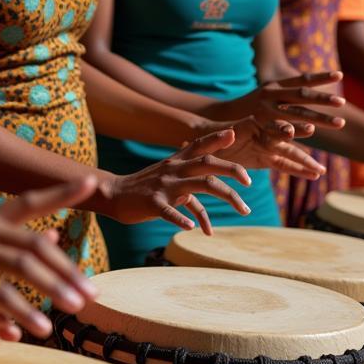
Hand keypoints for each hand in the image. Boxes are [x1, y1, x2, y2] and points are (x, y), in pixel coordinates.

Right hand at [0, 178, 98, 345]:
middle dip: (68, 269)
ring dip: (53, 289)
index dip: (62, 192)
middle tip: (93, 292)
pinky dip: (21, 312)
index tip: (92, 182)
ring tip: (75, 310)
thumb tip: (47, 242)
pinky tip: (36, 329)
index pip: (31, 201)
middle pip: (37, 245)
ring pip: (25, 267)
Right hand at [104, 129, 251, 234]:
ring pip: (200, 185)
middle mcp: (173, 169)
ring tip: (244, 210)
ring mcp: (164, 186)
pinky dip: (184, 219)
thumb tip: (217, 186)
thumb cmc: (145, 188)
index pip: (199, 145)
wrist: (113, 194)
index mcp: (176, 161)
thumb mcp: (169, 178)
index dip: (217, 139)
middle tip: (250, 181)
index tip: (235, 133)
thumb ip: (192, 181)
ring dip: (227, 196)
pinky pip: (170, 211)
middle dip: (232, 169)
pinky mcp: (153, 203)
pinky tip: (197, 230)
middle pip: (207, 163)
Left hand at [207, 115, 325, 180]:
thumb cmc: (207, 139)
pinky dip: (299, 170)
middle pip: (285, 139)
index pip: (270, 127)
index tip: (290, 131)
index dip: (281, 129)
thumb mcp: (212, 139)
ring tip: (321, 170)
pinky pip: (284, 165)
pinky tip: (315, 175)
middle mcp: (262, 134)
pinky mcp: (264, 159)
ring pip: (289, 153)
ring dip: (305, 161)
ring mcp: (265, 146)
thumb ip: (222, 137)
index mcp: (251, 125)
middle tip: (315, 141)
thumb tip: (231, 133)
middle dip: (300, 142)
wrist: (204, 144)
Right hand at [232, 72, 345, 133]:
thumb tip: (309, 93)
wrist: (218, 118)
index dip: (320, 77)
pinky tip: (310, 134)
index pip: (301, 79)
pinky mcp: (258, 125)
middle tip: (343, 102)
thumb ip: (285, 95)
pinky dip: (295, 133)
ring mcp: (264, 110)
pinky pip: (280, 129)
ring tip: (339, 123)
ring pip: (296, 113)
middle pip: (301, 95)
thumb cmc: (248, 108)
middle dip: (323, 99)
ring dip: (319, 118)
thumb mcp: (266, 96)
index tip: (340, 75)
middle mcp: (270, 95)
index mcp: (274, 86)